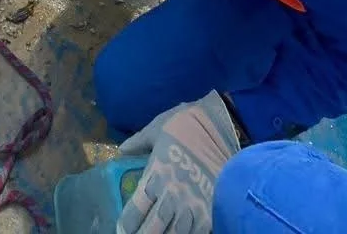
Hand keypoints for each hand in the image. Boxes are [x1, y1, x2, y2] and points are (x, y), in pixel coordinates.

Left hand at [117, 92, 238, 233]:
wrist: (224, 126)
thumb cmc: (187, 123)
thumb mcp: (157, 127)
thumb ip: (139, 141)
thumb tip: (122, 150)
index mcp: (155, 176)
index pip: (135, 209)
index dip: (127, 224)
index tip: (122, 230)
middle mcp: (171, 195)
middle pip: (153, 228)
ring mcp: (192, 206)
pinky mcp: (211, 211)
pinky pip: (196, 233)